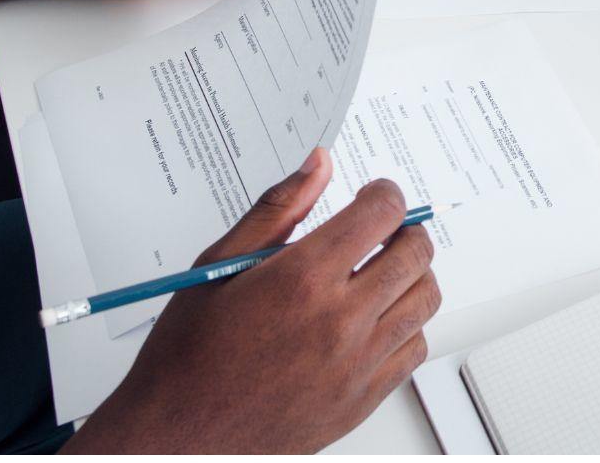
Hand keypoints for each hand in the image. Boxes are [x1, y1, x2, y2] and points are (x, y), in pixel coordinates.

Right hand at [64, 151, 439, 453]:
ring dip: (412, 272)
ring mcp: (356, 366)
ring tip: (384, 267)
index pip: (381, 213)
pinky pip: (415, 350)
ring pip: (424, 299)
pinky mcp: (361, 401)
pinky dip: (408, 324)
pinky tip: (380, 316)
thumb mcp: (221, 264)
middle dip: (405, 226)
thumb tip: (319, 164)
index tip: (374, 193)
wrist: (175, 439)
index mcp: (303, 278)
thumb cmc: (189, 355)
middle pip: (414, 252)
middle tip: (382, 227)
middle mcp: (338, 321)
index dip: (385, 192)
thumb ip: (279, 206)